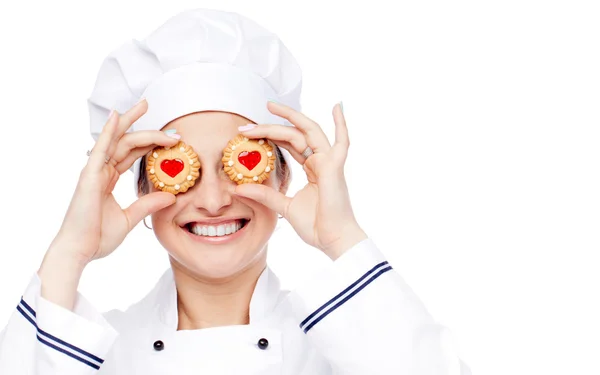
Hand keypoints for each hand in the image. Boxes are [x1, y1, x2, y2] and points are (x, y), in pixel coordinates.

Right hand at [45, 100, 178, 267]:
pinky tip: (118, 116)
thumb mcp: (129, 218)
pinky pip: (101, 149)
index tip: (171, 138)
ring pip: (116, 140)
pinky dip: (109, 131)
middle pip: (124, 141)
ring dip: (131, 122)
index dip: (150, 143)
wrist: (79, 251)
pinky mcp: (89, 176)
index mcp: (107, 180)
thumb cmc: (97, 238)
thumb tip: (171, 196)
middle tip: (158, 113)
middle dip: (143, 126)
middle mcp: (100, 171)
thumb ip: (148, 204)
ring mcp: (93, 172)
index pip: (131, 154)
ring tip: (145, 105)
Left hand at [234, 101, 366, 259]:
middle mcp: (321, 161)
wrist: (332, 241)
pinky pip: (342, 142)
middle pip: (294, 134)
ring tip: (269, 107)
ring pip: (307, 132)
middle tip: (246, 125)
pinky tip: (337, 106)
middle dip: (270, 126)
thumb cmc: (315, 226)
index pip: (290, 144)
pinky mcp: (334, 168)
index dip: (270, 136)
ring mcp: (329, 162)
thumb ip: (264, 195)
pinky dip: (341, 124)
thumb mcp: (283, 207)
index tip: (247, 133)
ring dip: (288, 118)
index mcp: (312, 169)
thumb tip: (238, 188)